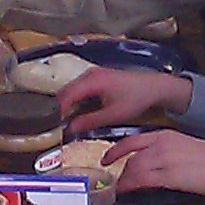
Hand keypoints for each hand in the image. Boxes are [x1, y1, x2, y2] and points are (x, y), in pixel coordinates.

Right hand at [59, 64, 192, 132]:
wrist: (154, 87)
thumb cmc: (135, 99)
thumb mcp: (113, 115)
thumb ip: (89, 122)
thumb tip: (69, 129)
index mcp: (91, 81)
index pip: (65, 96)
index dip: (56, 112)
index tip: (50, 127)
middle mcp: (88, 74)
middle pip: (65, 92)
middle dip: (58, 109)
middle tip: (54, 127)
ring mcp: (92, 75)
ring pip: (71, 90)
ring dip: (66, 105)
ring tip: (62, 122)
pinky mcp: (96, 78)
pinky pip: (79, 89)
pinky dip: (75, 101)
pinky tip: (75, 113)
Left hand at [104, 129, 204, 199]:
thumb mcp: (188, 147)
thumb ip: (169, 151)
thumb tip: (156, 162)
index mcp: (167, 134)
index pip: (133, 140)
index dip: (116, 150)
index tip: (106, 158)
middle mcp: (161, 144)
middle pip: (130, 156)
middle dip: (118, 169)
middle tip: (110, 179)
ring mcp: (164, 160)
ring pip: (133, 168)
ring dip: (122, 180)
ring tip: (116, 189)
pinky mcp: (168, 177)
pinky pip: (141, 181)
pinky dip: (129, 186)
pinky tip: (124, 192)